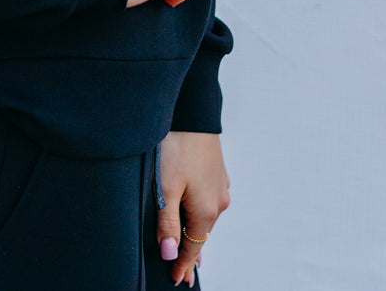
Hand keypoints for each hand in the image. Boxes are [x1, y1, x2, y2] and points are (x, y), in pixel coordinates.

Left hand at [156, 131, 229, 285]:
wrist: (192, 111)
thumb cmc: (176, 147)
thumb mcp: (165, 187)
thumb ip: (166, 223)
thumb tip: (169, 253)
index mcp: (207, 210)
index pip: (193, 247)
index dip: (182, 265)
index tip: (176, 281)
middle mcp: (219, 201)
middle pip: (200, 233)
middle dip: (189, 251)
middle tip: (181, 272)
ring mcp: (220, 185)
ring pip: (205, 216)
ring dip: (194, 231)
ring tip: (186, 247)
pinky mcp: (217, 171)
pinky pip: (207, 200)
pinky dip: (199, 212)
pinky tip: (194, 213)